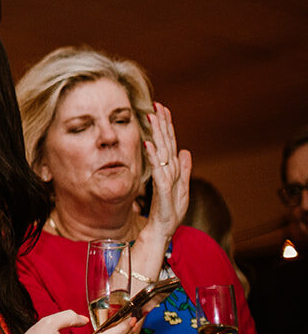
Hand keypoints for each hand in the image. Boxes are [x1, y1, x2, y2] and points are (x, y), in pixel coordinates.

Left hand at [141, 102, 190, 238]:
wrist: (164, 229)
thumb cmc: (170, 209)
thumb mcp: (178, 186)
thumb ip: (183, 168)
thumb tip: (186, 150)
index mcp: (174, 169)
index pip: (171, 142)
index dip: (167, 125)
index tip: (161, 108)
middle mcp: (173, 171)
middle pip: (168, 143)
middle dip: (163, 123)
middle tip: (158, 104)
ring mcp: (169, 179)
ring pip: (164, 152)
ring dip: (158, 134)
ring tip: (152, 116)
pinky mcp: (163, 189)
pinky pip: (157, 170)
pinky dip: (153, 157)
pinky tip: (147, 144)